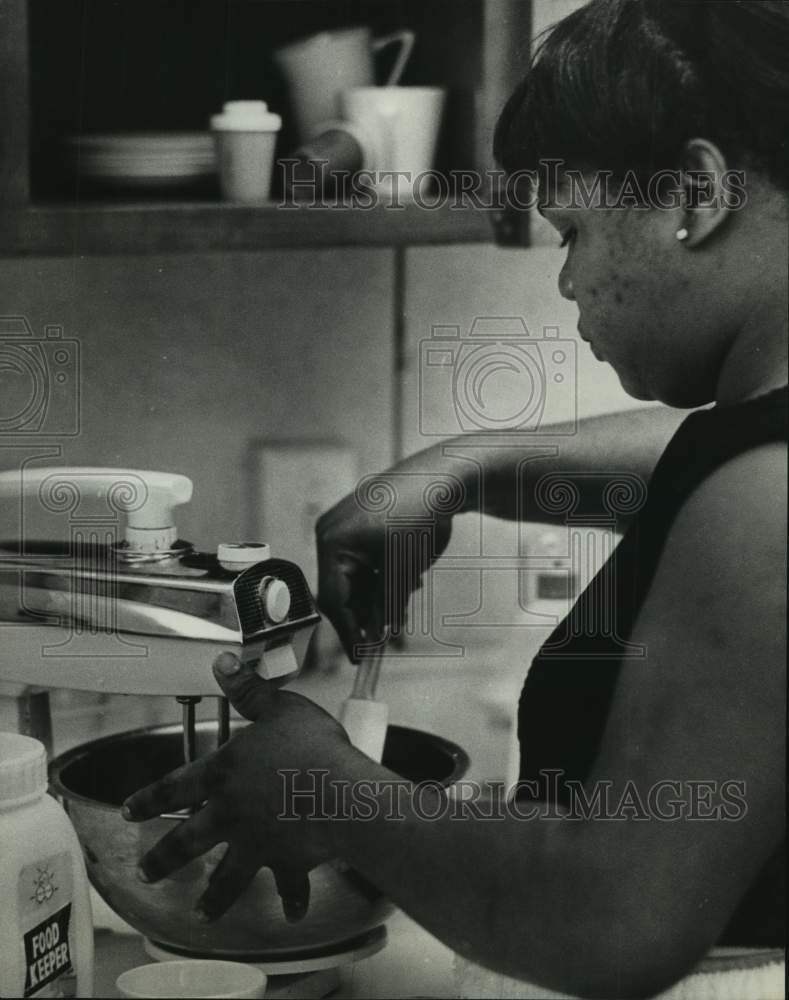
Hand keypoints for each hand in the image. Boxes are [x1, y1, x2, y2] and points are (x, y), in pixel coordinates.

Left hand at [122, 653, 351, 922]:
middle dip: (163, 859)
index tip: (130, 811)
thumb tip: (222, 665)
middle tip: (146, 871)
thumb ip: (248, 690)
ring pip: (226, 877)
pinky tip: (293, 911)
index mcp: (223, 774)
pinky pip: (289, 884)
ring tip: (203, 911)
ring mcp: (256, 843)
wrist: (340, 792)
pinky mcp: (287, 860)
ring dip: (213, 896)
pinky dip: (292, 898)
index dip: (148, 798)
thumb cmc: (310, 747)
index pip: (174, 786)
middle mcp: (230, 814)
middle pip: (186, 842)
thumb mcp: (277, 708)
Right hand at [315, 468, 456, 660]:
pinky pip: (360, 559)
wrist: (442, 478)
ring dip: (375, 595)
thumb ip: (388, 606)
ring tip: (401, 605)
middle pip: (340, 588)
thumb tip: (380, 635)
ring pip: (353, 576)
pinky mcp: (358, 521)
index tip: (361, 654)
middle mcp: (330, 532)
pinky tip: (403, 581)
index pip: (333, 598)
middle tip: (382, 640)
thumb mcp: (404, 571)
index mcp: (333, 541)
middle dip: (365, 613)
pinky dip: (378, 576)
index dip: (349, 630)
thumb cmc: (421, 515)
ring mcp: (343, 524)